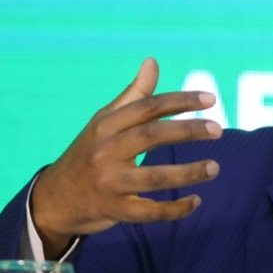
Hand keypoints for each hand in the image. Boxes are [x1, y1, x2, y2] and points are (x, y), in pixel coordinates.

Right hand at [29, 58, 222, 257]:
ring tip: (215, 168)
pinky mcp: (114, 210)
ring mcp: (109, 183)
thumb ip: (133, 95)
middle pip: (151, 136)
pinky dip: (175, 209)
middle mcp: (105, 152)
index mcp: (105, 126)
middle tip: (218, 129)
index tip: (210, 99)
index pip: (147, 107)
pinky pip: (150, 212)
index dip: (180, 101)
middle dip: (187, 131)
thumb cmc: (89, 153)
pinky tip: (196, 201)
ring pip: (154, 177)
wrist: (55, 198)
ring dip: (188, 173)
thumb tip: (152, 61)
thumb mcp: (104, 122)